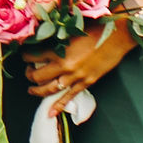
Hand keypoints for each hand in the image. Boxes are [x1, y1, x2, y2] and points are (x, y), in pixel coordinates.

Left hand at [23, 14, 138, 101]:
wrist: (118, 37)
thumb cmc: (96, 29)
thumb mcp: (71, 30)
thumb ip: (57, 37)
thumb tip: (43, 38)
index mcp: (59, 50)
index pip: (33, 57)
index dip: (25, 56)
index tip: (24, 55)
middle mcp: (65, 66)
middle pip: (38, 76)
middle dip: (29, 75)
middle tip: (28, 72)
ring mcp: (75, 77)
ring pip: (49, 89)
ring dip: (37, 91)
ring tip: (31, 89)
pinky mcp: (86, 83)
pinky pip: (68, 97)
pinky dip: (58, 106)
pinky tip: (50, 113)